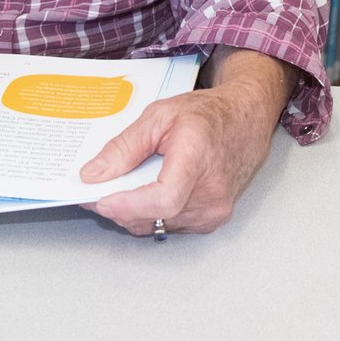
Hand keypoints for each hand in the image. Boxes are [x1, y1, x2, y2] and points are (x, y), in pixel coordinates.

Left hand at [80, 81, 278, 237]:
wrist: (246, 120)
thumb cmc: (208, 114)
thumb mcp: (159, 116)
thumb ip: (124, 146)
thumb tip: (93, 174)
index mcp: (198, 160)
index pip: (164, 199)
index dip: (128, 205)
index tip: (101, 199)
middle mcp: (212, 193)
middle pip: (153, 216)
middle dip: (118, 206)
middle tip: (96, 190)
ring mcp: (214, 211)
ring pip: (157, 225)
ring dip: (133, 211)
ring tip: (124, 186)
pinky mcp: (212, 221)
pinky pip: (169, 226)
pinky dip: (151, 214)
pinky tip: (147, 193)